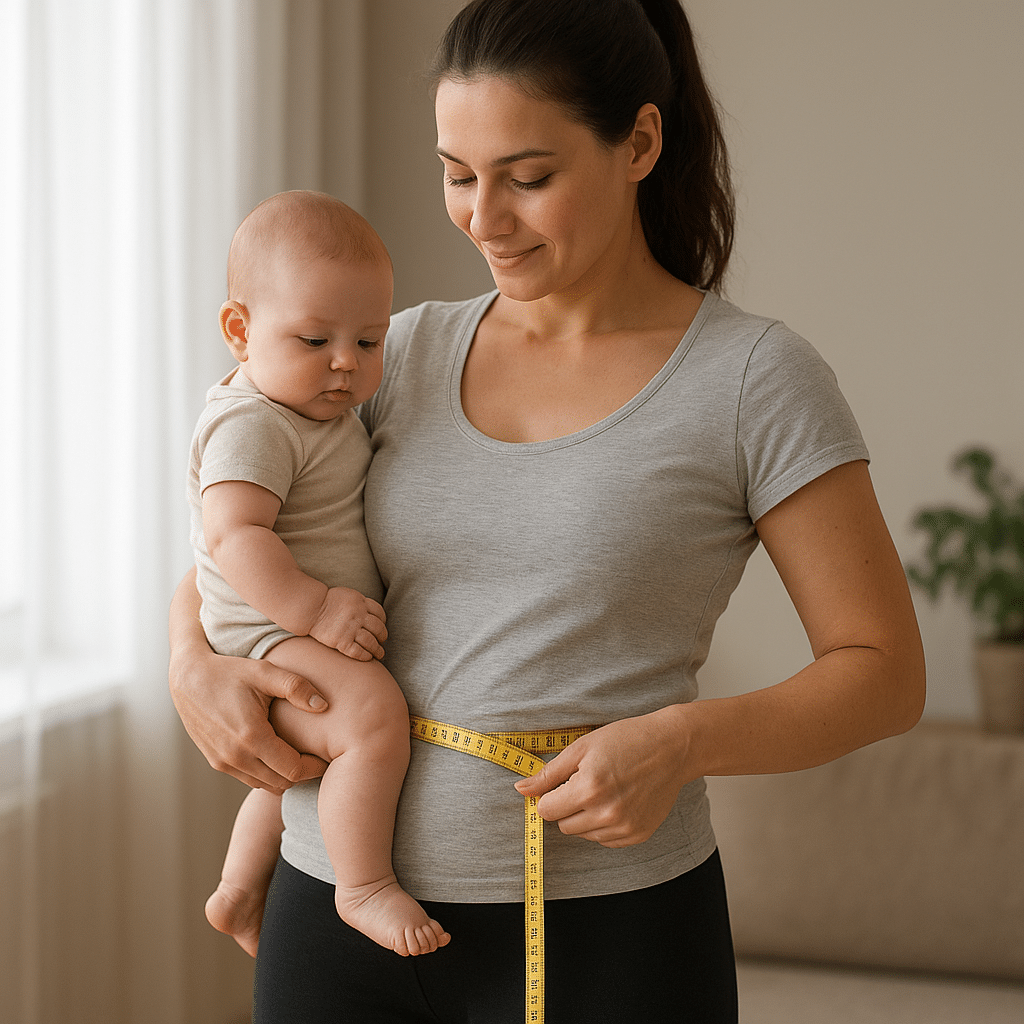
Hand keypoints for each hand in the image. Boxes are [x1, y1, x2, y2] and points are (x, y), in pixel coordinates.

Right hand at [169, 643, 328, 792]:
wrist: (188, 678)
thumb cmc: (229, 671)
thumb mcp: (265, 672)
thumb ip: (297, 688)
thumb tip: (323, 706)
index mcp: (251, 737)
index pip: (293, 770)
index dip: (314, 767)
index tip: (326, 756)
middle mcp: (235, 756)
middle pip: (281, 783)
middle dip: (302, 773)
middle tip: (317, 756)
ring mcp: (223, 762)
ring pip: (265, 784)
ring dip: (283, 775)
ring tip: (299, 754)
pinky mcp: (216, 762)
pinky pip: (249, 779)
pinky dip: (266, 773)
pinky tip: (276, 753)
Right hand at [308, 587, 387, 660]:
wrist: (311, 609)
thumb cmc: (328, 602)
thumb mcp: (349, 596)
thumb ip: (361, 603)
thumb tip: (372, 614)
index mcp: (361, 603)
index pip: (380, 614)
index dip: (383, 622)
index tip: (380, 628)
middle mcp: (358, 616)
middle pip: (378, 628)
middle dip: (382, 637)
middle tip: (381, 641)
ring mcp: (350, 629)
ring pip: (371, 642)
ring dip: (377, 650)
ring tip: (379, 654)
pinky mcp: (341, 642)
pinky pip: (358, 652)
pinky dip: (365, 656)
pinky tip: (368, 658)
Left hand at [514, 707, 694, 847]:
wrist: (672, 747)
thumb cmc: (626, 740)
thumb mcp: (582, 747)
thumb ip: (549, 773)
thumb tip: (521, 790)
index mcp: (589, 789)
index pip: (546, 810)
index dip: (549, 796)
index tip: (561, 784)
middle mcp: (606, 813)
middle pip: (563, 825)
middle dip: (567, 806)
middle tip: (585, 783)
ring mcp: (624, 827)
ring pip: (583, 834)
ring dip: (585, 816)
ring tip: (605, 789)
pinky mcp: (638, 835)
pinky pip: (606, 840)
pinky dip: (604, 825)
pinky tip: (618, 801)